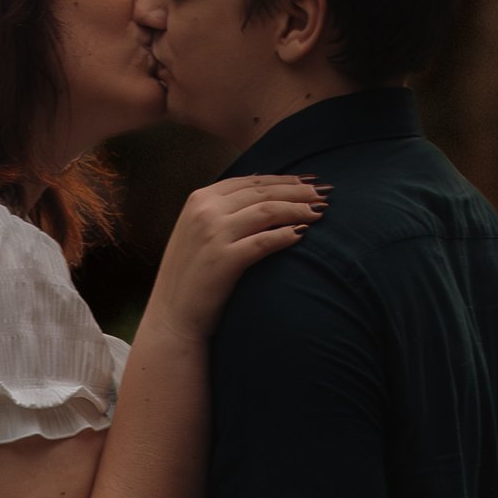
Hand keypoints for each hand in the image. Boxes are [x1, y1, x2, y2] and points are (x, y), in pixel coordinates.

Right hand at [143, 173, 323, 336]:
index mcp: (199, 199)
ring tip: (321, 213)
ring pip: (268, 211)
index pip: (251, 181)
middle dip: (299, 192)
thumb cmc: (191, 277)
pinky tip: (304, 235)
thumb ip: (221, 211)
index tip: (309, 182)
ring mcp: (213, 234)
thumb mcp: (197, 233)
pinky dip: (287, 235)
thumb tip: (260, 190)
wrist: (172, 317)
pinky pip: (264, 241)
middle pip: (263, 192)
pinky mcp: (223, 259)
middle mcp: (205, 210)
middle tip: (326, 194)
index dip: (284, 180)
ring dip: (299, 210)